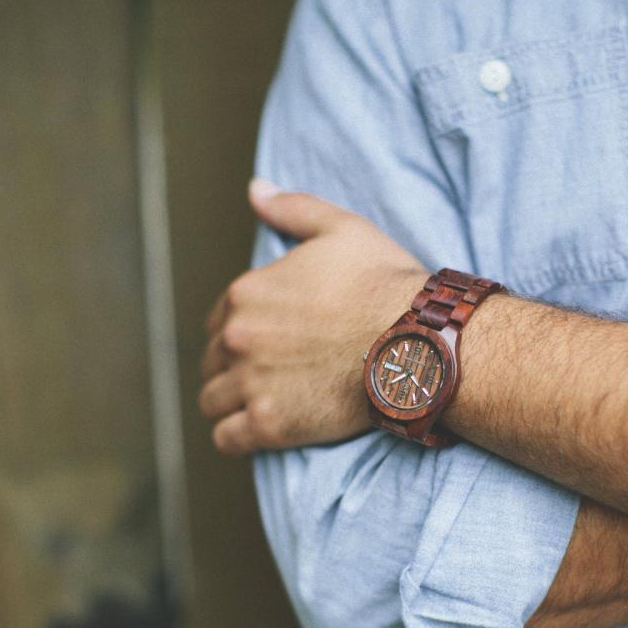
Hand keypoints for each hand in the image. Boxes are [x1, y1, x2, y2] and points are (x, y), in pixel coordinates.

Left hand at [199, 179, 428, 453]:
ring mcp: (251, 383)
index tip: (265, 342)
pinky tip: (254, 432)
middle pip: (212, 360)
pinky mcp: (270, 424)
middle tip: (266, 375)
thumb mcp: (341, 229)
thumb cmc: (384, 283)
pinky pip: (227, 438)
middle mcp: (238, 337)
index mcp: (246, 293)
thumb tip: (256, 190)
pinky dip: (235, 436)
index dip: (238, 331)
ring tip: (256, 404)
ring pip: (212, 400)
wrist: (415, 340)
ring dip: (229, 402)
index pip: (218, 320)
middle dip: (231, 367)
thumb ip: (292, 209)